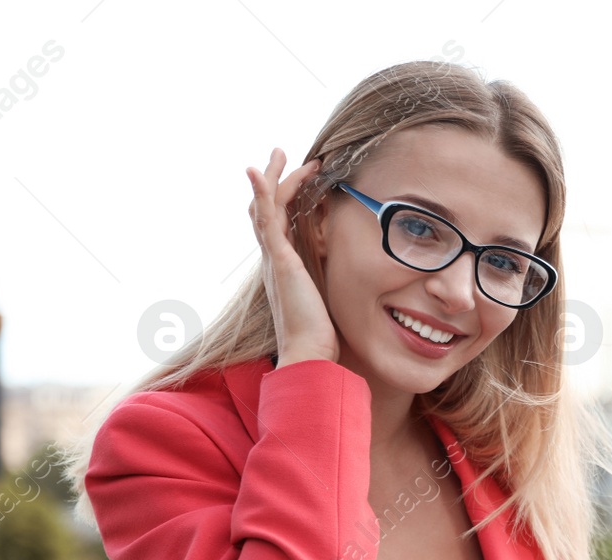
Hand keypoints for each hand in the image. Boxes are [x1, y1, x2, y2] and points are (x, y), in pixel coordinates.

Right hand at [246, 148, 338, 367]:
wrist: (309, 353)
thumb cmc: (320, 335)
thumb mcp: (327, 300)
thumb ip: (329, 284)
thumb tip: (351, 279)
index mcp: (283, 267)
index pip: (278, 223)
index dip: (285, 198)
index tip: (303, 179)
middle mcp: (274, 259)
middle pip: (266, 209)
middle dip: (275, 180)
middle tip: (282, 155)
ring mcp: (274, 258)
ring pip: (265, 207)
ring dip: (273, 177)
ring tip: (280, 153)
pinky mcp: (279, 260)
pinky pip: (266, 220)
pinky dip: (262, 193)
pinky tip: (260, 171)